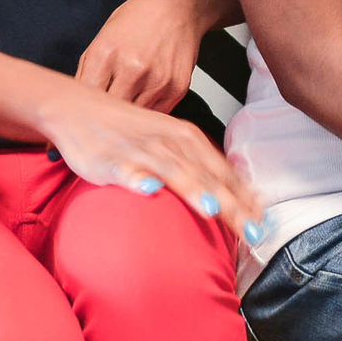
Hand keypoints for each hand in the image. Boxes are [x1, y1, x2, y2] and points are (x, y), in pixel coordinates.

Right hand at [40, 79, 265, 241]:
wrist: (77, 108)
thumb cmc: (127, 131)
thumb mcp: (169, 144)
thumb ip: (196, 166)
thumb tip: (228, 197)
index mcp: (188, 139)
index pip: (224, 173)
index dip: (246, 199)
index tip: (264, 225)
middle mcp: (170, 142)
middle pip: (207, 176)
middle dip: (232, 205)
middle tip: (253, 232)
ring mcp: (141, 149)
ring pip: (173, 171)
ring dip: (194, 189)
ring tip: (213, 209)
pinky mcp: (110, 159)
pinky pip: (126, 169)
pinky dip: (138, 178)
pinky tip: (148, 189)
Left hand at [75, 0, 210, 109]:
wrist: (178, 5)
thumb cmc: (139, 18)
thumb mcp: (103, 37)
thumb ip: (88, 71)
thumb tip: (79, 102)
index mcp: (105, 54)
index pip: (87, 100)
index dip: (84, 111)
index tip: (85, 114)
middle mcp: (132, 69)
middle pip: (110, 113)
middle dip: (106, 115)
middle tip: (106, 113)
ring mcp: (157, 80)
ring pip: (134, 118)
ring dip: (130, 114)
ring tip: (130, 98)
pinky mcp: (177, 87)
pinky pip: (156, 114)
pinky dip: (149, 109)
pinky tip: (148, 92)